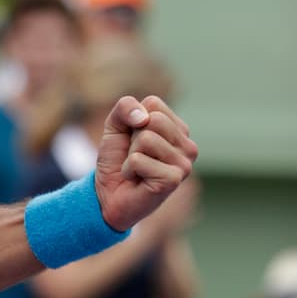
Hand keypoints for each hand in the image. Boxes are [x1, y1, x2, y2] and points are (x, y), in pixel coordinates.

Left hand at [95, 96, 198, 232]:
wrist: (108, 193)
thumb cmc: (117, 159)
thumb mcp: (115, 125)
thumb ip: (125, 107)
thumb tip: (144, 118)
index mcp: (178, 129)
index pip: (154, 103)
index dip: (132, 120)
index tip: (132, 138)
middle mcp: (188, 146)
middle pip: (153, 119)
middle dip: (133, 137)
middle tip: (134, 155)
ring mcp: (184, 164)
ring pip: (146, 139)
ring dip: (131, 154)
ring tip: (136, 168)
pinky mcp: (174, 180)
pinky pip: (139, 160)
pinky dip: (129, 169)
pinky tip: (137, 179)